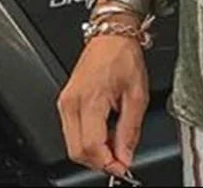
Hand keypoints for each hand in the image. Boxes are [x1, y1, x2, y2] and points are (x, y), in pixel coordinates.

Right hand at [57, 23, 148, 178]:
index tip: (123, 167)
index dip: (108, 162)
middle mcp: (72, 103)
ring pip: (72, 145)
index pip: (92, 146)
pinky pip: (72, 132)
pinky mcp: (65, 102)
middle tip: (120, 158)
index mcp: (90, 100)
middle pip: (78, 151)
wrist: (112, 35)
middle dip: (99, 161)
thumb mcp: (137, 93)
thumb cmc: (124, 56)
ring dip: (93, 152)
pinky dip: (88, 139)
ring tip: (115, 142)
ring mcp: (65, 103)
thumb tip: (126, 156)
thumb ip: (130, 129)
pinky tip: (104, 132)